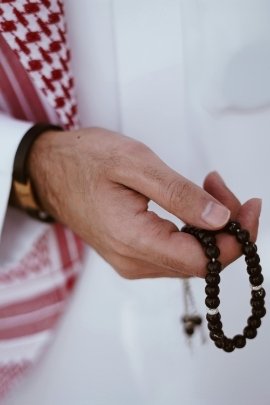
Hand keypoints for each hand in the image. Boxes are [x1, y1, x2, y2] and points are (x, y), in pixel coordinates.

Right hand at [28, 127, 260, 278]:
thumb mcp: (135, 164)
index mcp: (133, 241)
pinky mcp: (132, 253)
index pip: (202, 261)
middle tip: (220, 185)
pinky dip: (192, 228)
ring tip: (207, 186)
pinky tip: (191, 203)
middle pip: (200, 261)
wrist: (49, 170)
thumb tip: (221, 219)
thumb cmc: (84, 161)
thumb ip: (179, 194)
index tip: (250, 207)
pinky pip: (174, 250)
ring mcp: (131, 260)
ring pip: (189, 256)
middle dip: (225, 225)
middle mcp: (133, 261)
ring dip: (209, 225)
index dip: (236, 240)